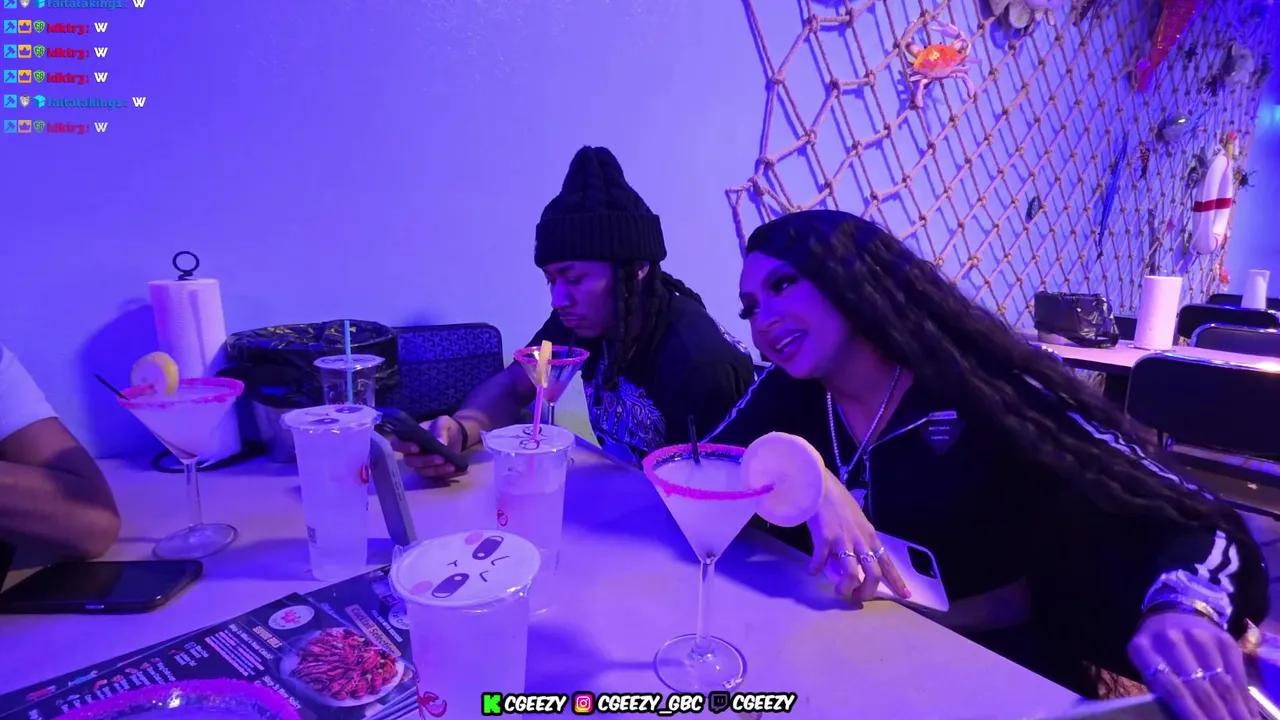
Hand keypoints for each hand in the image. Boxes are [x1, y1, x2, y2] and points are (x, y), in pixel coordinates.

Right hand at [390, 416, 465, 477]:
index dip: (404, 447)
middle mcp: (411, 454)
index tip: (416, 447)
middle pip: (411, 461)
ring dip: (437, 470)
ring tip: (451, 465)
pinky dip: (446, 473)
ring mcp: (420, 465)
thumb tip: (440, 442)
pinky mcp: (431, 472)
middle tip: (440, 458)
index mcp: (409, 439)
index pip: (398, 444)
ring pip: (423, 471)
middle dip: (425, 461)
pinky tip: (456, 469)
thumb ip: (440, 429)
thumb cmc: (444, 427)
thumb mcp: (443, 423)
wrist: (457, 436)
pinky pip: (436, 476)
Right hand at [806, 471, 909, 601]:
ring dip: (845, 587)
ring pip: (851, 573)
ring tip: (838, 590)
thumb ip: (859, 539)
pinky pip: (821, 562)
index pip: (888, 563)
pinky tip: (811, 571)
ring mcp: (843, 540)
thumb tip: (855, 559)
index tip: (905, 596)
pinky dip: (816, 569)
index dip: (897, 581)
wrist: (821, 485)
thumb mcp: (857, 521)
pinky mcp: (825, 539)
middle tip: (857, 597)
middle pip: (873, 574)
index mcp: (870, 536)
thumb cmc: (839, 501)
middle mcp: (861, 540)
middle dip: (867, 591)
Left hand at [1128, 611, 1255, 719]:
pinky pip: (1237, 674)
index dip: (1189, 712)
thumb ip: (1161, 689)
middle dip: (1213, 714)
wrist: (1173, 612)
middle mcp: (1172, 639)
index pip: (1170, 687)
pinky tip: (1247, 712)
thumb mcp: (1147, 663)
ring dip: (1232, 709)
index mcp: (1144, 648)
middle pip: (1198, 687)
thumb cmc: (1156, 647)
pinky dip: (1243, 697)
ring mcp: (1200, 637)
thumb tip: (1183, 716)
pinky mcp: (1224, 639)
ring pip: (1221, 682)